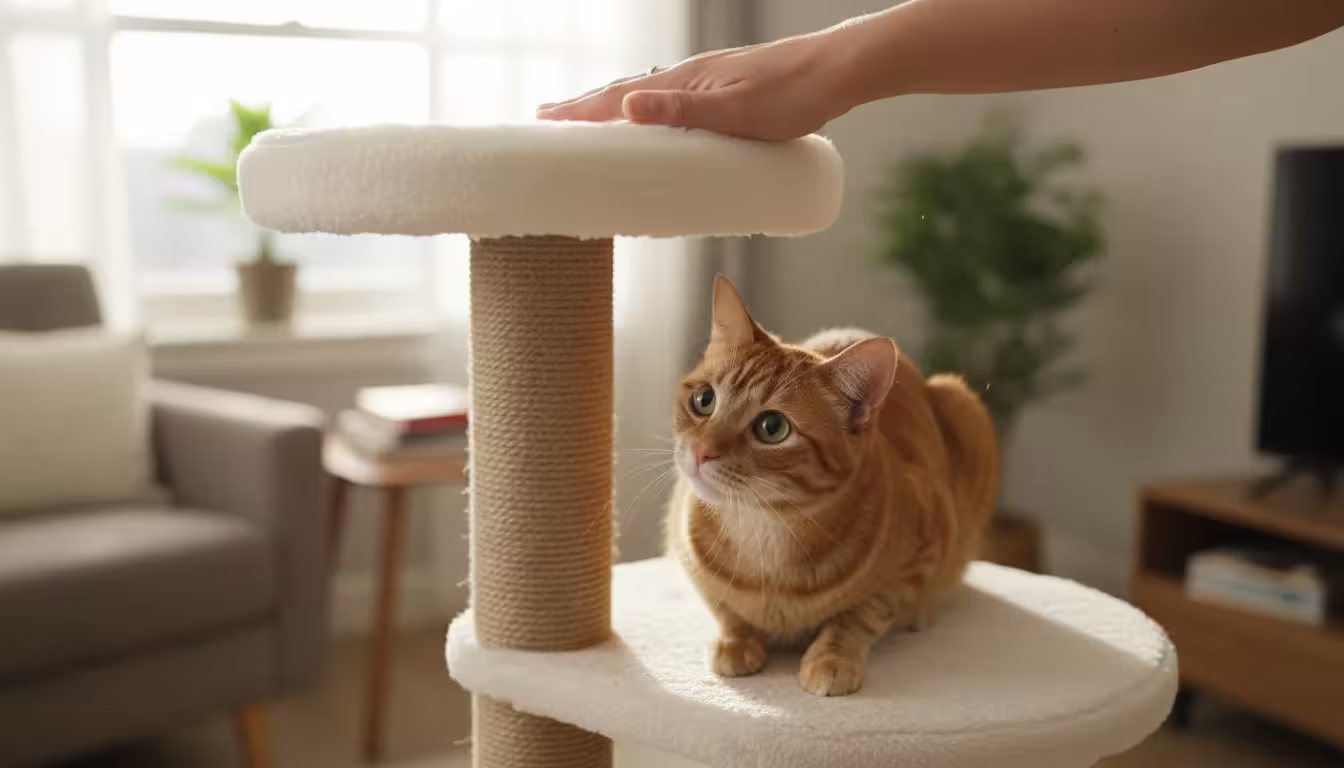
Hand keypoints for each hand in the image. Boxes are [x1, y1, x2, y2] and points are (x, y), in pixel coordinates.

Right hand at [535, 32, 851, 140]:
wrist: (837, 71)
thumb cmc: (791, 95)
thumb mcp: (734, 111)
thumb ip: (682, 110)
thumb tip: (627, 107)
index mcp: (682, 82)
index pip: (616, 98)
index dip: (579, 112)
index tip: (542, 121)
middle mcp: (689, 79)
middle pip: (624, 95)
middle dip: (586, 110)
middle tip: (549, 120)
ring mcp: (707, 84)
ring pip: (648, 100)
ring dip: (615, 112)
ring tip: (593, 124)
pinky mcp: (726, 94)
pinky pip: (672, 106)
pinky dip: (649, 114)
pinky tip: (658, 125)